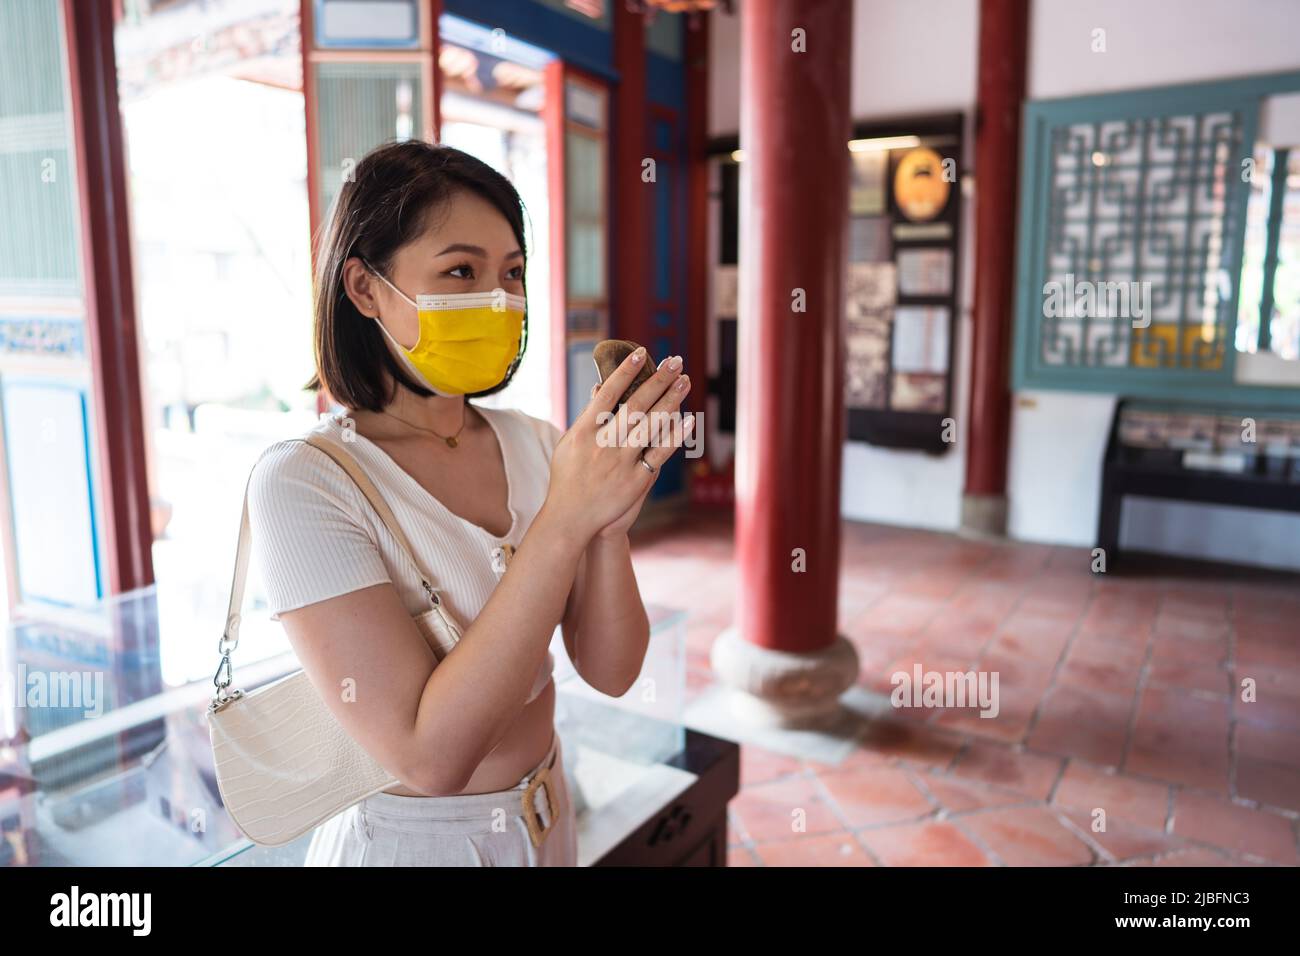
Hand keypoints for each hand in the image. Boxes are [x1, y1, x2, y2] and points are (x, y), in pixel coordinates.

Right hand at [542, 349, 693, 543]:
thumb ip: (586, 417)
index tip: (641, 353)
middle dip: (657, 380)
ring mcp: (620, 462)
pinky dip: (674, 437)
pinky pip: (659, 455)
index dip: (624, 373)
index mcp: (583, 432)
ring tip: (685, 380)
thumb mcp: (568, 444)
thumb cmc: (567, 478)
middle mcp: (602, 444)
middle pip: (634, 405)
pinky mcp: (635, 481)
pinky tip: (688, 420)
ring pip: (650, 426)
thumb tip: (598, 388)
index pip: (606, 394)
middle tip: (675, 361)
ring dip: (670, 400)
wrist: (570, 518)